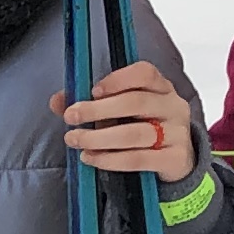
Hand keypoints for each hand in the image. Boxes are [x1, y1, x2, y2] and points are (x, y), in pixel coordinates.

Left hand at [56, 62, 198, 184]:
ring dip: (99, 138)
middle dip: (98, 110)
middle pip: (136, 102)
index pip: (145, 73)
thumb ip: (90, 103)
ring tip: (75, 140)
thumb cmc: (144, 128)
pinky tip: (91, 158)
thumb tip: (57, 101)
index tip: (92, 91)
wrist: (176, 160)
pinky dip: (111, 159)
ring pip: (135, 133)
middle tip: (71, 117)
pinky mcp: (174, 159)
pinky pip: (138, 159)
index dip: (117, 80)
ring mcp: (176, 133)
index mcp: (160, 87)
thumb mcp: (121, 112)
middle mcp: (172, 106)